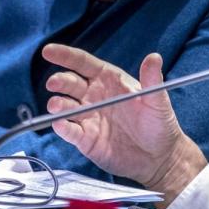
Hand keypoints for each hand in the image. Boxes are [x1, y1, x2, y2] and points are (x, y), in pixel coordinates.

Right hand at [41, 44, 206, 203]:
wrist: (159, 158)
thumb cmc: (159, 124)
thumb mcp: (157, 101)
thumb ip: (152, 80)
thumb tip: (154, 57)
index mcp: (109, 80)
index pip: (83, 63)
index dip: (65, 56)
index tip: (48, 51)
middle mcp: (94, 96)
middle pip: (70, 83)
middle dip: (59, 81)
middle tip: (53, 83)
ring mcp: (88, 117)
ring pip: (65, 106)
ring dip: (58, 104)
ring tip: (56, 105)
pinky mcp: (85, 139)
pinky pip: (69, 131)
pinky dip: (62, 127)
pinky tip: (60, 124)